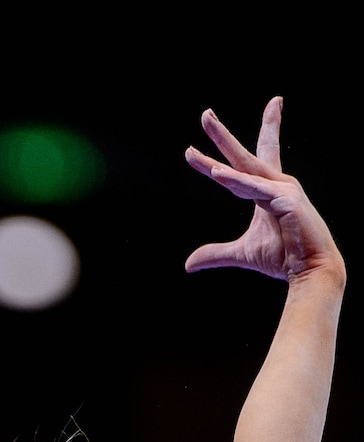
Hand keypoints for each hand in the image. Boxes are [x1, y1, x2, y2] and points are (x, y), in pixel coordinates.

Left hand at [184, 97, 342, 281]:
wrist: (310, 271)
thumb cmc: (282, 257)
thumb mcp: (241, 253)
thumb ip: (215, 254)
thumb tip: (188, 265)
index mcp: (267, 190)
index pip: (248, 161)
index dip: (233, 142)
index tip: (223, 121)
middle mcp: (276, 183)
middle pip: (243, 155)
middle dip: (222, 135)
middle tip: (204, 114)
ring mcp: (282, 189)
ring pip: (244, 168)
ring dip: (222, 150)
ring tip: (196, 143)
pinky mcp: (286, 200)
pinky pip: (254, 189)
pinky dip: (236, 181)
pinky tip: (217, 173)